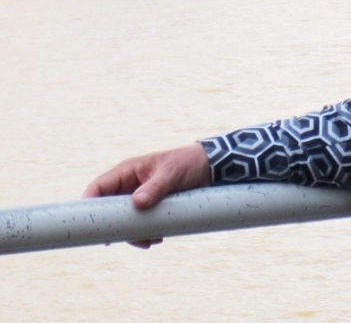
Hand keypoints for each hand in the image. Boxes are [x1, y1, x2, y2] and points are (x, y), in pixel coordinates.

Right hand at [83, 143, 211, 247]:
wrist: (210, 167)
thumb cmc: (187, 163)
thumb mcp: (171, 173)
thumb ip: (155, 187)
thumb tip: (137, 203)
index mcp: (127, 171)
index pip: (99, 187)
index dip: (89, 204)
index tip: (90, 224)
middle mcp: (129, 186)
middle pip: (109, 211)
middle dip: (116, 227)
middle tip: (130, 239)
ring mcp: (139, 197)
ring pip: (125, 221)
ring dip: (134, 233)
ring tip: (152, 240)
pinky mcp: (151, 207)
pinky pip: (140, 224)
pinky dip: (146, 233)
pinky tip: (158, 237)